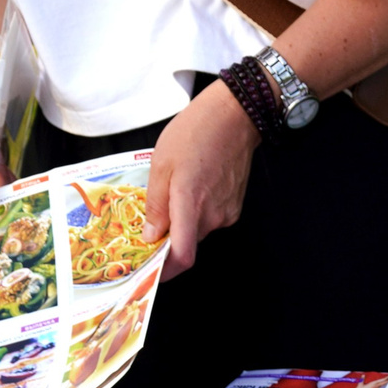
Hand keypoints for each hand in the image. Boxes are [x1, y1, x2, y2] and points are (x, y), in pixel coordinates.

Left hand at [145, 81, 256, 276]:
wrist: (234, 117)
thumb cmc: (195, 133)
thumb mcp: (161, 164)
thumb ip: (155, 205)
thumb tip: (152, 236)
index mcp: (191, 205)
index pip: (183, 256)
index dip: (167, 271)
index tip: (152, 271)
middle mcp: (212, 216)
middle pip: (187, 242)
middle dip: (169, 236)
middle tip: (153, 217)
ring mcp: (227, 213)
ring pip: (198, 229)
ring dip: (183, 219)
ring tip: (175, 190)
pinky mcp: (235, 207)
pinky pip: (210, 218)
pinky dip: (197, 210)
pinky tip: (194, 185)